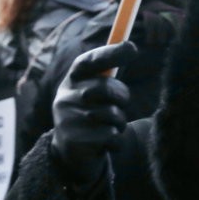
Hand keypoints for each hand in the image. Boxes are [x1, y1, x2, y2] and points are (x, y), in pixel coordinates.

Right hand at [51, 42, 135, 186]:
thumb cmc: (91, 113)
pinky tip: (105, 144)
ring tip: (110, 127)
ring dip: (119, 123)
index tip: (132, 48)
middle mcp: (65, 96)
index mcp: (72, 79)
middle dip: (122, 96)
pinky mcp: (75, 141)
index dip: (111, 53)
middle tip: (121, 104)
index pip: (90, 61)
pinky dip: (116, 142)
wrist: (71, 154)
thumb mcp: (93, 91)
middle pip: (105, 88)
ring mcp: (67, 119)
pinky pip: (111, 136)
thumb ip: (107, 73)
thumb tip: (129, 46)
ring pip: (111, 115)